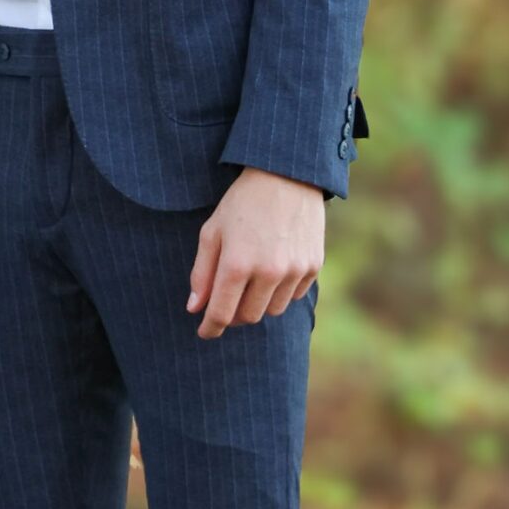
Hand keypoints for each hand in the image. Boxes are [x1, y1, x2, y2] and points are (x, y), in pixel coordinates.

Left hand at [188, 168, 323, 339]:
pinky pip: (293, 296)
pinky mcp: (313, 266)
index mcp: (237, 264)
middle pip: (248, 317)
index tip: (204, 332)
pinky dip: (280, 292)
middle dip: (233, 314)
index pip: (222, 314)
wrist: (287, 176)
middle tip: (226, 301)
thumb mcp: (212, 232)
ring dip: (258, 304)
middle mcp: (268, 272)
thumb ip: (202, 273)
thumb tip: (195, 308)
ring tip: (251, 281)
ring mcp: (294, 271)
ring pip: (272, 311)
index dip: (210, 328)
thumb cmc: (242, 203)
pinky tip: (273, 271)